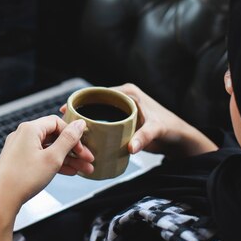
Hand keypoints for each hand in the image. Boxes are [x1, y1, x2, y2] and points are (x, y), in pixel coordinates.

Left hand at [0, 115, 93, 219]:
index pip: (57, 122)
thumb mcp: (53, 158)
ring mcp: (19, 148)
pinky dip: (54, 163)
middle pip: (54, 136)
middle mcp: (23, 135)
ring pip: (49, 149)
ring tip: (84, 170)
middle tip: (88, 160)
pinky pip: (41, 157)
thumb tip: (79, 124)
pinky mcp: (18, 161)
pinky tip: (69, 172)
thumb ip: (68, 140)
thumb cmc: (23, 178)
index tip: (83, 148)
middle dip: (73, 149)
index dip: (73, 135)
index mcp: (30, 129)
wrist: (0, 200)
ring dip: (67, 158)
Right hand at [59, 84, 216, 157]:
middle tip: (63, 120)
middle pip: (94, 102)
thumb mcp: (156, 130)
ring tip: (68, 128)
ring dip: (84, 119)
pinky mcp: (121, 118)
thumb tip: (130, 148)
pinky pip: (103, 119)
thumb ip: (144, 137)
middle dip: (78, 110)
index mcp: (128, 93)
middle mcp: (123, 97)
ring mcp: (121, 108)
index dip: (81, 100)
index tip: (66, 108)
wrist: (177, 138)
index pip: (99, 93)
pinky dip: (93, 125)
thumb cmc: (169, 129)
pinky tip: (82, 134)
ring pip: (97, 111)